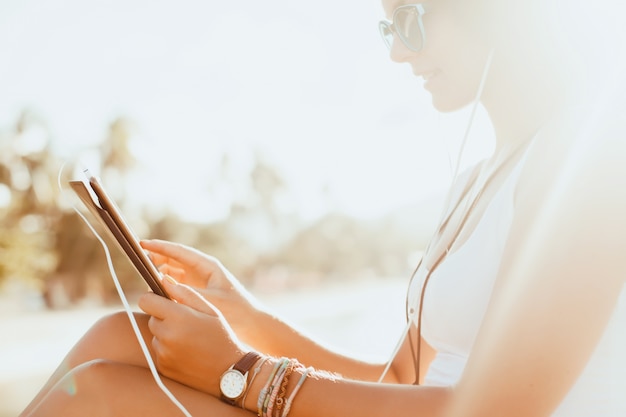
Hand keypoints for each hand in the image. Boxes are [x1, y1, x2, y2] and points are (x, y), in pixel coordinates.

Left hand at [138, 278, 245, 395]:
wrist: (228, 372)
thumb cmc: (221, 336)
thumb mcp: (210, 310)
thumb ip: (185, 293)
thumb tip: (164, 280)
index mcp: (178, 317)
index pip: (146, 300)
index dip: (152, 298)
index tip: (162, 300)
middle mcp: (166, 335)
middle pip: (151, 318)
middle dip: (164, 317)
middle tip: (185, 322)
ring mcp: (162, 353)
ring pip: (155, 335)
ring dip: (166, 334)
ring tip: (189, 339)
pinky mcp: (162, 367)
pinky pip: (159, 351)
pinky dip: (168, 349)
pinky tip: (187, 351)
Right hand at [140, 239, 262, 342]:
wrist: (253, 325)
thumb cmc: (237, 311)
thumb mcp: (210, 301)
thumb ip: (186, 292)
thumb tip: (162, 282)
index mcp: (208, 266)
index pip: (179, 252)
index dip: (160, 247)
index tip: (142, 244)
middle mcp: (203, 271)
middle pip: (174, 259)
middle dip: (157, 258)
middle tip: (138, 260)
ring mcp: (199, 281)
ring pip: (174, 272)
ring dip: (159, 272)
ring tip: (144, 277)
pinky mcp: (197, 293)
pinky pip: (176, 285)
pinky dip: (165, 286)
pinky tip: (155, 292)